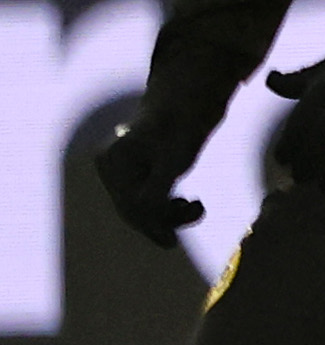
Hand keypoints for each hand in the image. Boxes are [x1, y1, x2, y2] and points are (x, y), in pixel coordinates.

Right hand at [85, 97, 204, 252]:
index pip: (129, 203)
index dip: (150, 225)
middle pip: (131, 207)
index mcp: (112, 160)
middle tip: (194, 215)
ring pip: (139, 205)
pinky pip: (144, 198)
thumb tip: (147, 214)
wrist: (187, 101)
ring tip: (195, 206)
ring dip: (166, 213)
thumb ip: (159, 186)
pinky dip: (164, 205)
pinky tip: (185, 204)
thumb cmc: (183, 124)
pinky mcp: (132, 173)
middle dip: (162, 219)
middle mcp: (109, 166)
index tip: (171, 242)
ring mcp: (118, 170)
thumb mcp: (177, 158)